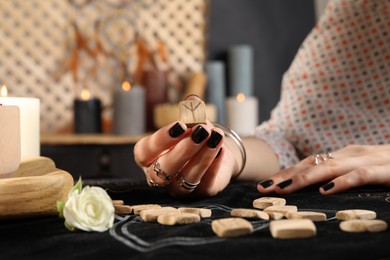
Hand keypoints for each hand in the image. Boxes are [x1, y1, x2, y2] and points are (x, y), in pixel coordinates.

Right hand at [134, 120, 235, 196]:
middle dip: (182, 150)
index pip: (145, 152)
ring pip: (187, 177)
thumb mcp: (192, 122)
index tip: (180, 125)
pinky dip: (214, 165)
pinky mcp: (201, 193)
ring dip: (203, 156)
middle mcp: (160, 175)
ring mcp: (180, 187)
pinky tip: (221, 149)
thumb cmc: (195, 135)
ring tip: (216, 137)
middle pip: (163, 169)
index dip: (161, 139)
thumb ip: (190, 112)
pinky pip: (206, 183)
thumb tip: (193, 100)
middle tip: (200, 132)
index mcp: (149, 157)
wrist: (216, 152)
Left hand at [257, 145, 389, 194]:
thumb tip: (315, 187)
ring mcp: (366, 160)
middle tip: (264, 187)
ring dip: (303, 178)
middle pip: (311, 164)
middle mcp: (350, 154)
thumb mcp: (360, 169)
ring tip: (282, 188)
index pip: (308, 163)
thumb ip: (340, 174)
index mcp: (343, 155)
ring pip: (329, 167)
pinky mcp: (384, 169)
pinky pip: (360, 175)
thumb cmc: (388, 166)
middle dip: (286, 175)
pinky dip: (342, 182)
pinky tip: (326, 190)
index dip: (286, 173)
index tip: (265, 184)